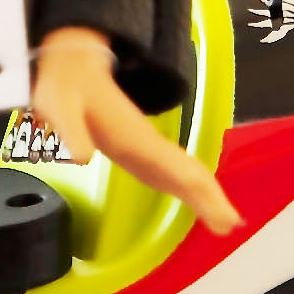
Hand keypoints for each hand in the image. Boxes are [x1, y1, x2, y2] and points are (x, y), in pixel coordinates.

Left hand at [25, 26, 240, 234]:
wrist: (76, 67)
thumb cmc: (68, 89)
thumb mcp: (61, 105)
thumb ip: (70, 130)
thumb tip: (81, 158)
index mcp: (135, 137)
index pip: (174, 166)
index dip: (197, 190)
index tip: (218, 211)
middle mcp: (149, 144)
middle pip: (189, 172)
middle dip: (212, 198)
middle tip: (233, 226)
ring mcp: (148, 149)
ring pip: (185, 174)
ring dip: (207, 198)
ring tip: (228, 226)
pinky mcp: (141, 154)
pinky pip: (173, 175)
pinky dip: (191, 192)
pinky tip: (201, 208)